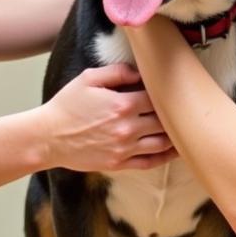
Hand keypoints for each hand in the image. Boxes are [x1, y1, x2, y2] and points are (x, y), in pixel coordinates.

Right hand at [39, 62, 174, 171]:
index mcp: (122, 104)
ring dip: (176, 136)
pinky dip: (165, 157)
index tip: (173, 88)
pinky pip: (150, 162)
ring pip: (162, 143)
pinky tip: (173, 151)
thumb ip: (117, 72)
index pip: (157, 97)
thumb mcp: (88, 79)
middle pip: (164, 120)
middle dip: (176, 114)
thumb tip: (140, 72)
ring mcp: (124, 148)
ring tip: (187, 129)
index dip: (167, 92)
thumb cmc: (66, 105)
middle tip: (187, 107)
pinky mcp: (119, 164)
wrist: (47, 137)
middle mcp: (127, 128)